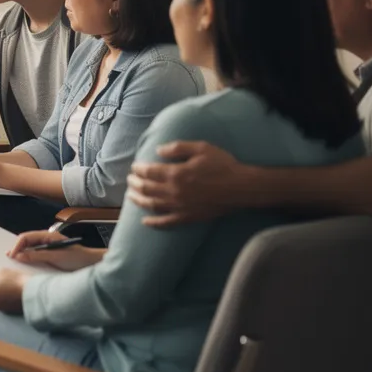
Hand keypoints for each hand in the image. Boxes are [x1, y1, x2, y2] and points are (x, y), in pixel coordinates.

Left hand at [0, 267, 26, 313]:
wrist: (34, 293)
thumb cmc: (17, 281)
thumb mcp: (2, 272)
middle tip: (5, 280)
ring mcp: (3, 308)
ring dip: (3, 294)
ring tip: (12, 286)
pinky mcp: (12, 311)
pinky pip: (7, 304)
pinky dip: (9, 299)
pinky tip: (16, 293)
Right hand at [7, 230, 102, 270]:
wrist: (91, 264)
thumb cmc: (77, 258)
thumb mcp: (56, 257)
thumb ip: (37, 255)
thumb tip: (20, 255)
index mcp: (47, 236)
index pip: (26, 237)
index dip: (17, 245)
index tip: (12, 255)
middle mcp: (46, 240)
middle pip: (26, 242)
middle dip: (17, 249)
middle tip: (10, 259)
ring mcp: (47, 247)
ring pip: (29, 249)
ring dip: (22, 254)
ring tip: (15, 262)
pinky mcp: (49, 256)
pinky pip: (35, 255)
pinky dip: (28, 259)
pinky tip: (26, 265)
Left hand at [127, 141, 243, 227]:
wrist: (242, 187)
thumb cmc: (223, 165)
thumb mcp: (201, 148)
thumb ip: (178, 148)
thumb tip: (158, 150)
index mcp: (176, 174)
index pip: (149, 172)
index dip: (138, 169)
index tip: (134, 167)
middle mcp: (174, 192)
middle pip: (146, 188)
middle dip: (135, 183)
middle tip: (130, 180)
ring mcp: (180, 206)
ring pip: (152, 205)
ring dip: (138, 200)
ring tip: (130, 196)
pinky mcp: (188, 217)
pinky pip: (167, 222)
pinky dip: (154, 223)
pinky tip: (145, 222)